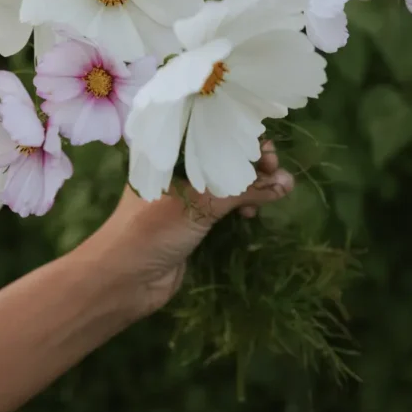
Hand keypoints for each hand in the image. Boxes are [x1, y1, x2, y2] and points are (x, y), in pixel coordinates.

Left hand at [82, 142, 293, 318]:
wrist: (122, 280)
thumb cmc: (151, 231)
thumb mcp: (199, 205)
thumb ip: (243, 191)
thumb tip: (289, 182)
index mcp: (166, 152)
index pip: (209, 131)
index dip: (239, 136)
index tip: (266, 150)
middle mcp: (176, 167)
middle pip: (221, 155)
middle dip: (250, 163)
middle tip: (275, 172)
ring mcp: (185, 195)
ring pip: (225, 181)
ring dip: (249, 185)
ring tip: (274, 192)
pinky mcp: (193, 220)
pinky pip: (223, 204)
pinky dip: (240, 204)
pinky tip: (253, 213)